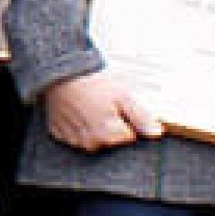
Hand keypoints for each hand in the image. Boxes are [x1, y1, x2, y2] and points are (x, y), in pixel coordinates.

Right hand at [40, 71, 159, 151]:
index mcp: (108, 134)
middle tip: (106, 106)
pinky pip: (74, 137)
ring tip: (91, 108)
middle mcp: (90, 142)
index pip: (128, 138)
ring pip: (92, 141)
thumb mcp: (124, 95)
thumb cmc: (94, 82)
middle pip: (110, 142)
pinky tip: (78, 112)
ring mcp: (73, 139)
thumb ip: (142, 117)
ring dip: (95, 129)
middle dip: (112, 127)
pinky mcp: (58, 134)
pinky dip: (77, 127)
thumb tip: (156, 133)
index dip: (128, 123)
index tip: (121, 109)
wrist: (61, 72)